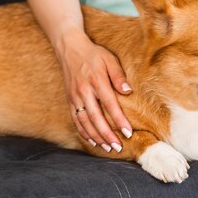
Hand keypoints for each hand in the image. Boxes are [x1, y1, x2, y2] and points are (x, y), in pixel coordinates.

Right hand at [56, 30, 132, 152]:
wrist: (69, 49)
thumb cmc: (94, 54)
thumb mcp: (109, 59)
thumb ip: (118, 75)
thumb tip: (127, 91)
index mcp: (96, 81)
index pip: (110, 104)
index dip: (119, 120)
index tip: (128, 132)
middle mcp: (84, 91)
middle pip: (96, 118)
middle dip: (107, 135)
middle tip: (118, 147)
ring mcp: (75, 97)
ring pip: (85, 122)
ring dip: (96, 137)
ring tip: (108, 148)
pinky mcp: (70, 100)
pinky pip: (76, 120)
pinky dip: (84, 132)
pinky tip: (93, 140)